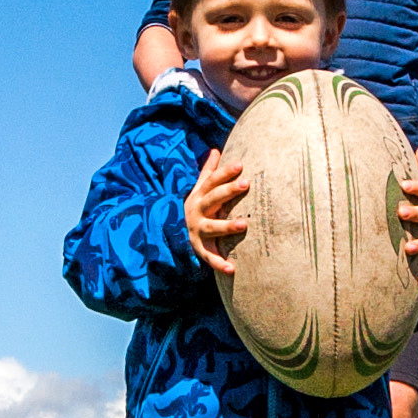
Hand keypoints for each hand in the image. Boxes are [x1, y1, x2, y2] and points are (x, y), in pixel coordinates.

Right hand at [183, 150, 250, 275]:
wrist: (172, 232)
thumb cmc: (197, 207)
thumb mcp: (199, 189)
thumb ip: (208, 171)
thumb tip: (215, 149)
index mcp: (199, 196)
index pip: (212, 181)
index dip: (225, 173)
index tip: (240, 165)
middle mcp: (197, 211)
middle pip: (213, 199)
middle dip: (228, 191)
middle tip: (246, 183)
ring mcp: (197, 230)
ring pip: (212, 228)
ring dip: (227, 226)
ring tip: (244, 224)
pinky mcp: (200, 248)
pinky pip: (209, 256)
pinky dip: (220, 263)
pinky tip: (232, 268)